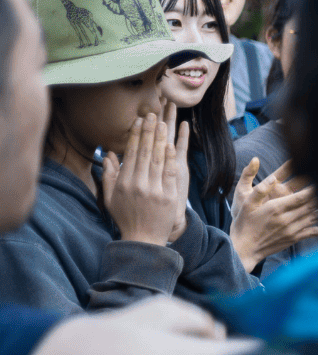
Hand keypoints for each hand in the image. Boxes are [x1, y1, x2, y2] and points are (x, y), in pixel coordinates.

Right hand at [100, 104, 187, 246]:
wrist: (144, 240)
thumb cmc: (125, 217)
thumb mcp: (110, 198)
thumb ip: (108, 175)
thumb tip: (109, 154)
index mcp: (123, 183)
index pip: (131, 153)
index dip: (136, 135)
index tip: (139, 121)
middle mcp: (138, 184)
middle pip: (146, 152)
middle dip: (149, 131)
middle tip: (153, 114)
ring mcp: (155, 190)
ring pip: (159, 159)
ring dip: (161, 139)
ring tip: (163, 123)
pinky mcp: (169, 196)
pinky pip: (171, 172)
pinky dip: (171, 157)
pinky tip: (172, 144)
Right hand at [229, 159, 317, 268]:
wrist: (244, 248)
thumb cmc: (244, 224)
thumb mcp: (247, 204)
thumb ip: (261, 190)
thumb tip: (274, 178)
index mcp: (276, 208)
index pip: (300, 197)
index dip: (312, 190)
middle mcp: (286, 219)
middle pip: (309, 206)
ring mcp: (291, 230)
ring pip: (312, 218)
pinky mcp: (293, 239)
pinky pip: (311, 232)